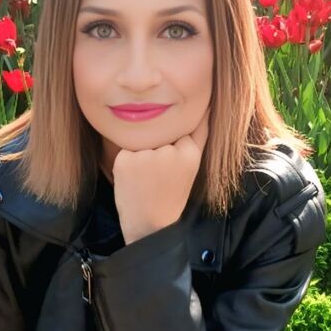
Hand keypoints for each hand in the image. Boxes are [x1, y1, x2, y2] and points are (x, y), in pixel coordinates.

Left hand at [113, 107, 210, 243]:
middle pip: (158, 134)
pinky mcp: (126, 161)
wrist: (151, 226)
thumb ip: (199, 134)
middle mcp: (170, 151)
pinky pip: (124, 151)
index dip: (172, 143)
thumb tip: (206, 104)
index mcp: (190, 152)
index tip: (170, 165)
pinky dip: (126, 163)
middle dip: (156, 150)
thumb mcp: (191, 165)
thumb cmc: (171, 195)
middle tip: (159, 178)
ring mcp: (147, 156)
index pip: (181, 128)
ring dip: (140, 156)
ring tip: (147, 182)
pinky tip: (134, 182)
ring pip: (141, 141)